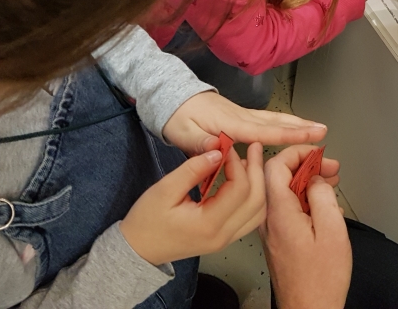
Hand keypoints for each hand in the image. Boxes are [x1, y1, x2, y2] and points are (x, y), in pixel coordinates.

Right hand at [121, 142, 265, 265]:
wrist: (138, 250)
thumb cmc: (147, 220)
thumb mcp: (165, 189)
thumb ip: (192, 170)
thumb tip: (217, 152)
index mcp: (209, 224)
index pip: (240, 190)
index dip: (237, 163)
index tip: (226, 147)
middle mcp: (223, 235)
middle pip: (257, 201)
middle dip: (257, 170)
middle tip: (253, 147)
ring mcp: (226, 240)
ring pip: (258, 212)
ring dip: (259, 184)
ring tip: (251, 161)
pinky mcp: (224, 238)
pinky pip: (250, 218)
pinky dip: (253, 197)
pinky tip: (244, 180)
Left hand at [162, 91, 326, 155]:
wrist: (171, 97)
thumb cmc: (177, 118)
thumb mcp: (183, 133)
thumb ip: (201, 144)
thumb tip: (220, 151)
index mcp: (230, 124)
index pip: (264, 131)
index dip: (288, 134)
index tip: (311, 135)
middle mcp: (241, 117)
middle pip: (276, 121)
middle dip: (301, 126)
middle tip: (324, 130)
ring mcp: (242, 114)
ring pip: (274, 118)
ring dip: (296, 122)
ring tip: (317, 127)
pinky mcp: (239, 116)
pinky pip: (267, 119)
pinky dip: (283, 122)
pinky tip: (292, 125)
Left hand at [259, 147, 349, 308]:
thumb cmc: (320, 279)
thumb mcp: (332, 230)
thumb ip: (322, 196)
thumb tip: (317, 179)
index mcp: (279, 213)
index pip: (276, 165)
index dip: (297, 152)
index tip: (318, 152)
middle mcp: (269, 219)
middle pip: (278, 176)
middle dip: (305, 164)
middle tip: (330, 167)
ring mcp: (272, 229)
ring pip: (283, 191)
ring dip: (306, 180)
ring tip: (330, 181)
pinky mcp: (278, 238)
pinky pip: (286, 207)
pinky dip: (303, 197)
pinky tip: (323, 203)